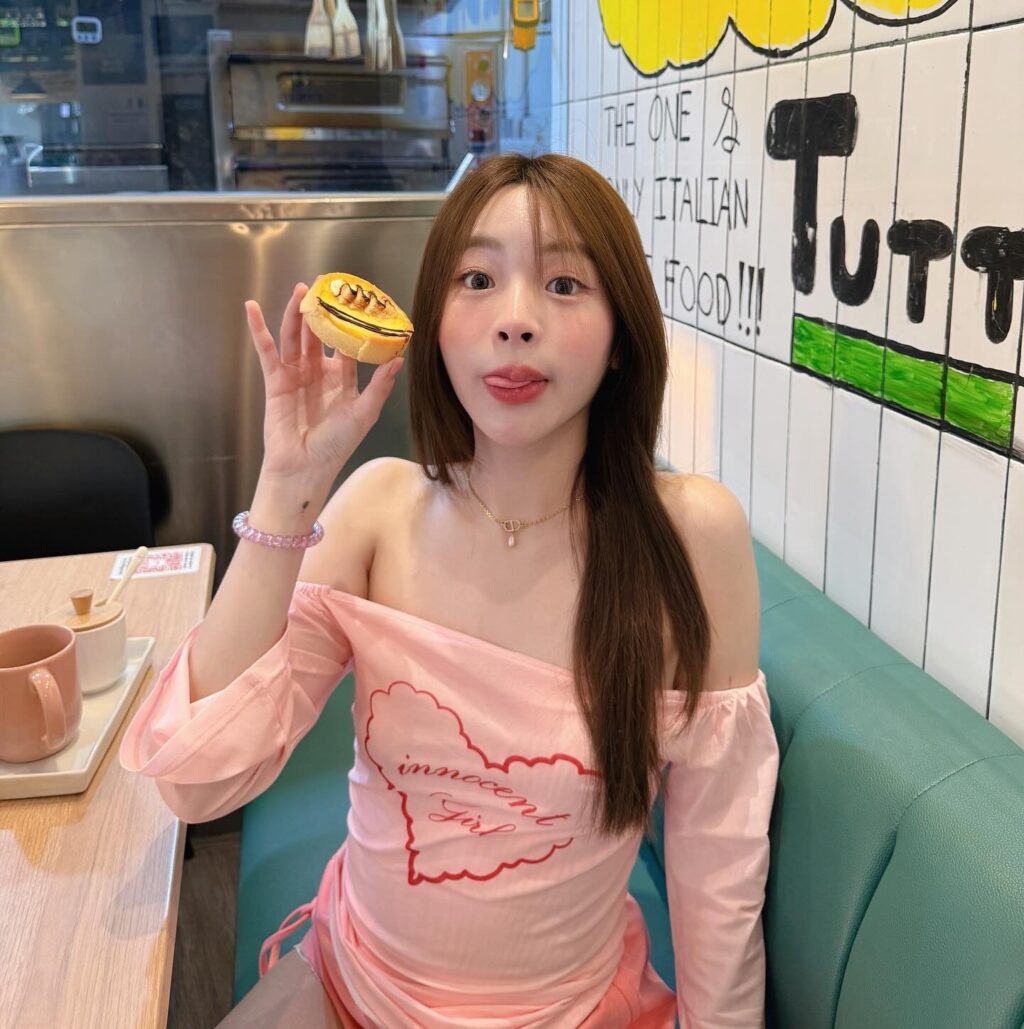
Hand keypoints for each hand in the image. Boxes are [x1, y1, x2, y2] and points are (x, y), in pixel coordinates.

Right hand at [246, 282, 402, 481]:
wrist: (305, 466)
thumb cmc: (336, 444)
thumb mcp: (364, 413)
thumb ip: (380, 386)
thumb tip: (398, 359)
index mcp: (343, 377)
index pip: (348, 343)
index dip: (352, 323)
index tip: (357, 300)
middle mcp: (319, 371)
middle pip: (319, 334)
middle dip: (321, 310)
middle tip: (324, 283)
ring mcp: (296, 374)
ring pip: (295, 337)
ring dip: (295, 313)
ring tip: (299, 289)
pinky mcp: (276, 380)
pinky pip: (267, 351)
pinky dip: (259, 329)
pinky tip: (252, 308)